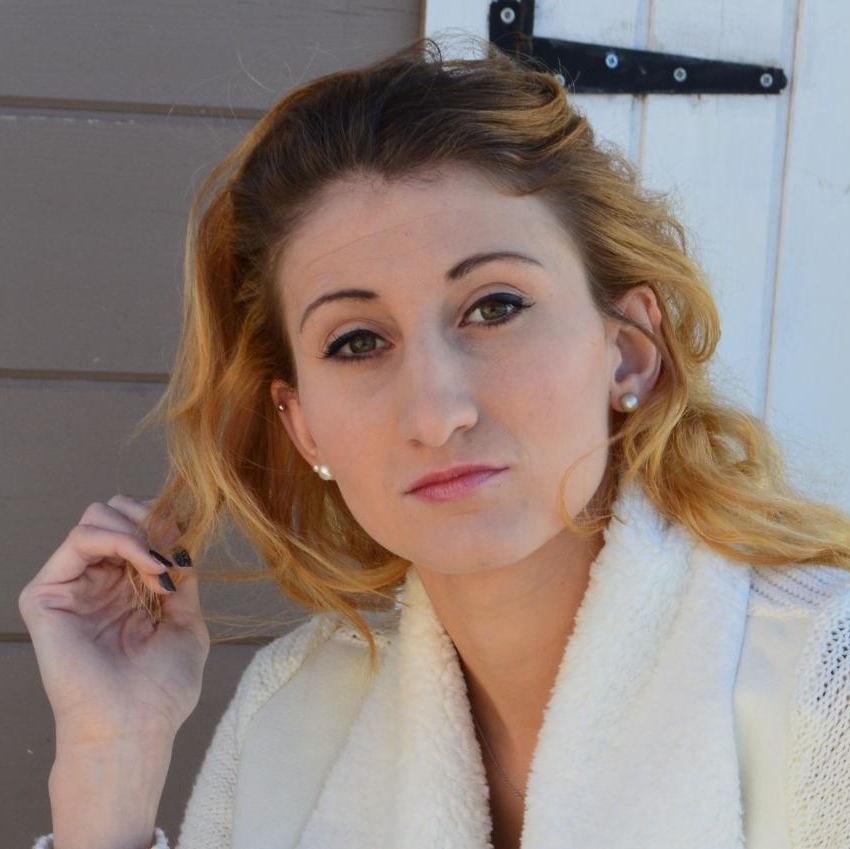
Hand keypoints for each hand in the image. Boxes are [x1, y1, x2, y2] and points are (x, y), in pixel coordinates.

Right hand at [19, 495, 209, 746]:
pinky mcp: (46, 594)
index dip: (167, 524)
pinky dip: (123, 540)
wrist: (135, 726)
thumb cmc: (161, 689)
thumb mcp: (186, 621)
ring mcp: (70, 586)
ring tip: (159, 569)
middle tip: (172, 554)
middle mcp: (96, 582)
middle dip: (152, 520)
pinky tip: (148, 567)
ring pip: (97, 517)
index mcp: (125, 589)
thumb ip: (180, 577)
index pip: (139, 527)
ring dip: (140, 532)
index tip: (188, 548)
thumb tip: (179, 541)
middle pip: (115, 512)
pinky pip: (80, 538)